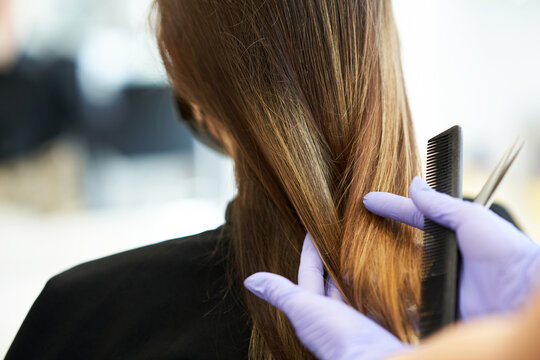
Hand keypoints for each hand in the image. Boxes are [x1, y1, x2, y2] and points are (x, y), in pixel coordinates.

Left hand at [244, 234, 408, 359]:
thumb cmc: (336, 337)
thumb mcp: (304, 308)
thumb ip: (280, 293)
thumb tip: (249, 280)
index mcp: (316, 310)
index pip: (310, 273)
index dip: (311, 250)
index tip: (312, 228)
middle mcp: (338, 315)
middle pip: (334, 279)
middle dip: (336, 257)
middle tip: (339, 231)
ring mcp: (362, 318)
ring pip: (358, 286)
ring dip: (360, 268)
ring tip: (364, 244)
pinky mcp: (384, 321)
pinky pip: (383, 296)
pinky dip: (383, 283)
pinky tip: (388, 270)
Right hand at [363, 176, 539, 318]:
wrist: (523, 297)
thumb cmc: (506, 252)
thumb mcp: (473, 219)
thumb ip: (441, 204)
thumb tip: (414, 185)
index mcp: (453, 233)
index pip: (414, 216)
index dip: (391, 207)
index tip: (367, 200)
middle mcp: (445, 257)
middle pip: (404, 245)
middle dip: (380, 238)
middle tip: (355, 231)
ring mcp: (442, 283)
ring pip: (403, 274)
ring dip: (380, 270)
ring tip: (356, 262)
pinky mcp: (441, 307)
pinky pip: (412, 304)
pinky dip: (395, 300)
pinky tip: (375, 293)